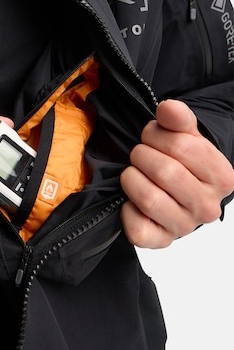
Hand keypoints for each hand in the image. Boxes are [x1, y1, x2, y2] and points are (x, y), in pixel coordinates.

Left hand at [120, 99, 233, 247]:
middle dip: (142, 155)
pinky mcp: (161, 241)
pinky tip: (132, 201)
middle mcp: (208, 207)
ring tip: (134, 173)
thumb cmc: (181, 161)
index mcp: (221, 177)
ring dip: (131, 178)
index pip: (182, 146)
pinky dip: (127, 210)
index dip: (156, 135)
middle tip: (140, 154)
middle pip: (164, 171)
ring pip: (148, 198)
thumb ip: (178, 118)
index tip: (151, 137)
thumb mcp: (184, 135)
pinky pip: (137, 228)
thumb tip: (168, 108)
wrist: (175, 191)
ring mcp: (185, 227)